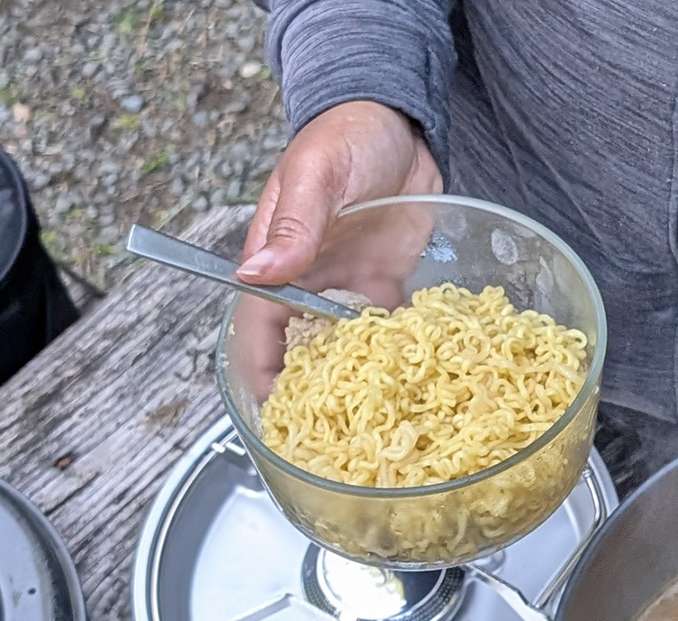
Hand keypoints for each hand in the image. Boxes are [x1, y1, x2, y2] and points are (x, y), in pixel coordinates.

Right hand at [226, 102, 441, 402]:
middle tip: (330, 444)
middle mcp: (310, 283)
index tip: (273, 417)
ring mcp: (349, 288)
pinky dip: (401, 356)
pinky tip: (420, 385)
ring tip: (377, 429)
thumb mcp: (316, 175)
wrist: (400, 120)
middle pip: (300, 351)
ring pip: (345, 348)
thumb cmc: (346, 135)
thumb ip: (294, 225)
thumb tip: (257, 274)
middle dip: (309, 396)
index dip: (262, 374)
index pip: (259, 329)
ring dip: (357, 383)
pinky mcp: (387, 287)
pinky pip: (390, 332)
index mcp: (278, 260)